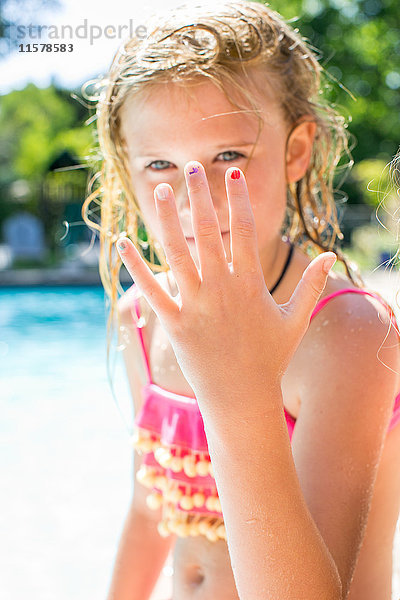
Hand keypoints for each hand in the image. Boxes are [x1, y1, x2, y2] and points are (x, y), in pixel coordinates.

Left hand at [116, 161, 335, 408]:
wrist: (241, 398)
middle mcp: (221, 290)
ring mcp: (195, 306)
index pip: (243, 231)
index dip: (237, 200)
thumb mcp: (295, 320)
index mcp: (250, 284)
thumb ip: (309, 285)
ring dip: (169, 220)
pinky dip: (136, 266)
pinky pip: (151, 290)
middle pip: (209, 233)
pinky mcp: (173, 324)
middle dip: (201, 197)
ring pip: (178, 254)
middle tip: (192, 166)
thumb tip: (331, 255)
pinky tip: (122, 242)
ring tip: (163, 190)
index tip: (231, 175)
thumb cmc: (269, 359)